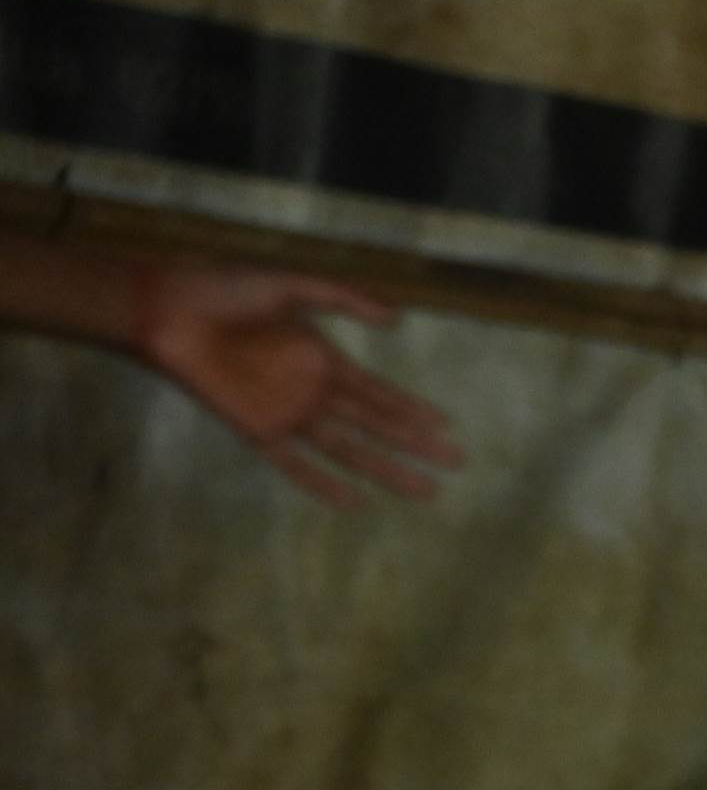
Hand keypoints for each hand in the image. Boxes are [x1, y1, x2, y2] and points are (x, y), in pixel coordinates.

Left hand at [130, 261, 458, 502]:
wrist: (168, 311)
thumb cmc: (225, 291)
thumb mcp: (289, 285)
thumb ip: (342, 299)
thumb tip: (397, 320)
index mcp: (323, 358)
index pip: (379, 393)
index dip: (413, 410)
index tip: (446, 426)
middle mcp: (313, 391)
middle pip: (376, 426)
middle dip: (415, 445)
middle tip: (455, 464)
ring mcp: (288, 414)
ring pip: (349, 450)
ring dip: (387, 470)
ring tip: (425, 491)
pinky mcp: (258, 431)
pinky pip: (296, 464)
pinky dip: (323, 484)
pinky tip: (355, 503)